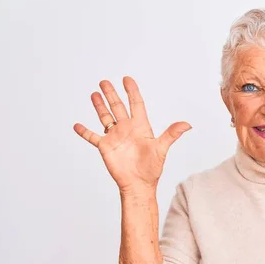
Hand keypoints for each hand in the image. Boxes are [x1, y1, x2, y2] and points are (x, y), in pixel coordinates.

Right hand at [73, 76, 191, 193]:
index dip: (132, 91)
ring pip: (105, 117)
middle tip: (105, 81)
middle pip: (118, 107)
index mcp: (141, 127)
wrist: (139, 184)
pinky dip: (84, 131)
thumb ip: (172, 134)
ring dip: (99, 106)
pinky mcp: (105, 147)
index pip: (136, 104)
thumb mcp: (162, 148)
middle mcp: (127, 129)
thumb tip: (187, 124)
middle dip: (111, 94)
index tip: (127, 79)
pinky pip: (92, 136)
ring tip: (94, 94)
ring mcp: (115, 137)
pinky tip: (77, 125)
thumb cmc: (152, 168)